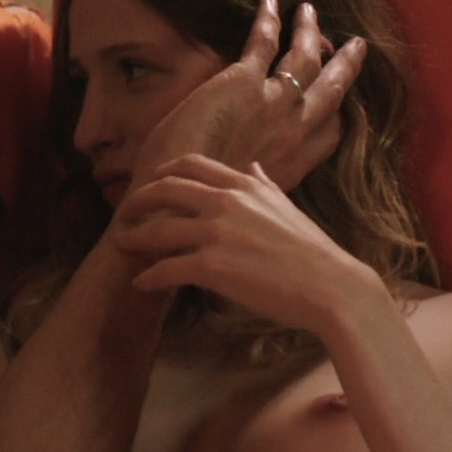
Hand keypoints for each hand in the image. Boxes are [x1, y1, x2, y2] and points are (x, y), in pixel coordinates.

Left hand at [114, 155, 384, 333]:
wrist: (330, 286)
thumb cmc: (312, 250)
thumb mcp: (285, 206)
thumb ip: (263, 184)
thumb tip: (253, 165)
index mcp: (243, 185)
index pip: (189, 165)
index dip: (162, 173)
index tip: (150, 184)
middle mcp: (225, 202)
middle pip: (164, 190)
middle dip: (138, 200)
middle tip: (125, 212)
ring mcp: (216, 233)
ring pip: (158, 229)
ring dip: (134, 237)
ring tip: (122, 244)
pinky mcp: (212, 267)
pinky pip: (167, 269)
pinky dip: (149, 276)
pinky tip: (140, 282)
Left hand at [132, 0, 365, 191]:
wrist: (174, 212)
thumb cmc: (201, 215)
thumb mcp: (245, 206)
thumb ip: (257, 185)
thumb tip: (255, 177)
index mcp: (293, 165)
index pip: (331, 133)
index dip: (338, 110)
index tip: (340, 95)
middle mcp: (291, 133)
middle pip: (332, 90)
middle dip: (346, 64)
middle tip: (356, 44)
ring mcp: (272, 105)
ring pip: (305, 58)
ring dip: (310, 32)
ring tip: (310, 11)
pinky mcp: (243, 84)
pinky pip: (264, 42)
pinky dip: (269, 20)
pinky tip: (270, 3)